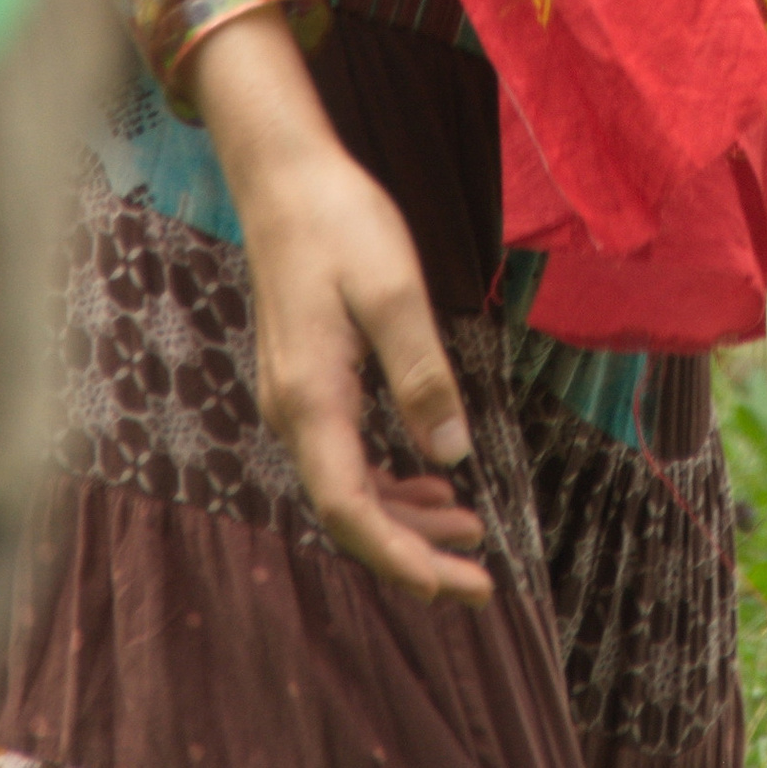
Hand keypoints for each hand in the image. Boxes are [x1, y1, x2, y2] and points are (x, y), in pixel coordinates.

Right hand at [191, 13, 491, 604]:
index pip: (353, 511)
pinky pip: (345, 457)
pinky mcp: (306, 385)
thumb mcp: (396, 292)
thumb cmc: (341, 224)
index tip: (459, 587)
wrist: (285, 180)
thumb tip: (455, 455)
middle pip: (350, 515)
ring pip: (348, 489)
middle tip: (482, 580)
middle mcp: (293, 415)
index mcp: (312, 401)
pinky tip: (432, 476)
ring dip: (406, 519)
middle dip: (414, 554)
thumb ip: (424, 377)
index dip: (404, 559)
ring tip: (469, 531)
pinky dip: (389, 481)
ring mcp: (295, 402)